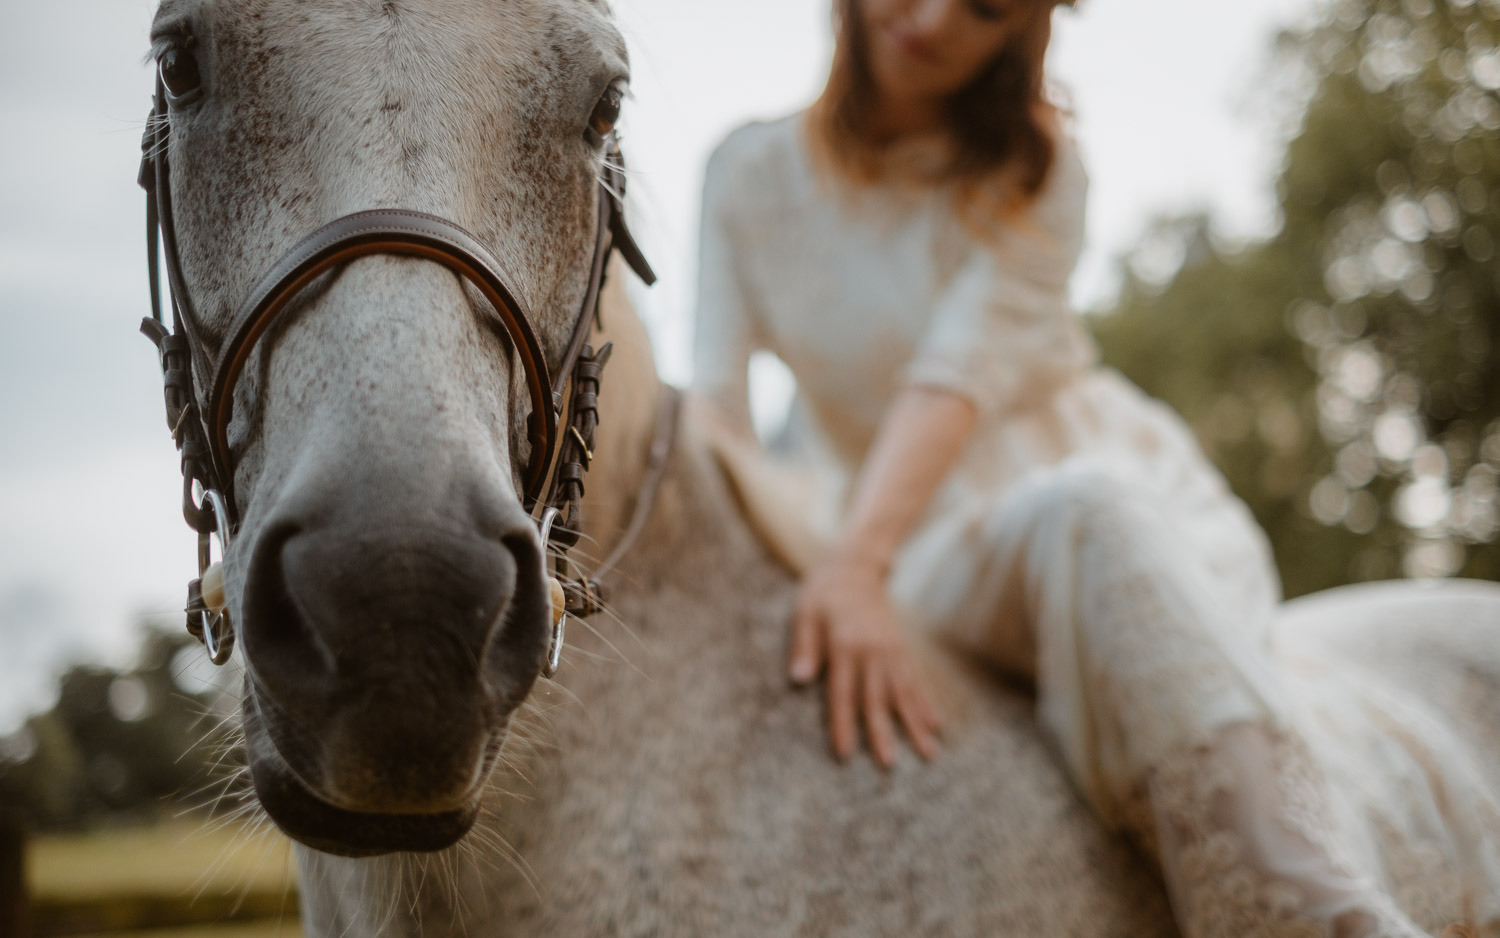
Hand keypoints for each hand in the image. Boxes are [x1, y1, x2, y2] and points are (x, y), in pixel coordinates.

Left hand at [789, 553, 941, 766]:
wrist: (858, 565)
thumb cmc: (823, 592)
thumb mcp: (805, 612)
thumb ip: (804, 646)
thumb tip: (798, 680)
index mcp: (845, 646)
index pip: (843, 693)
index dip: (843, 725)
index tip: (846, 754)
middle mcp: (872, 652)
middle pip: (877, 700)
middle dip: (883, 734)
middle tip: (889, 766)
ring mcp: (891, 651)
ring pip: (904, 694)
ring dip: (915, 725)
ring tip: (929, 754)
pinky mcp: (901, 649)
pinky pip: (916, 680)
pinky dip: (926, 703)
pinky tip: (936, 725)